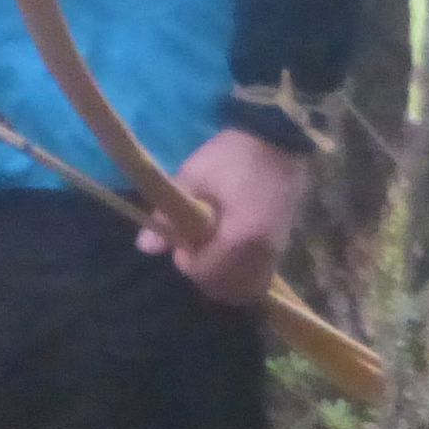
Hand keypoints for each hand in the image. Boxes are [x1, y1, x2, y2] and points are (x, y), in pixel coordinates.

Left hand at [145, 127, 311, 312]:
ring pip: (247, 288)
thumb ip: (169, 215)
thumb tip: (145, 247)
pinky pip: (261, 277)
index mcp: (241, 237)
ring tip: (210, 250)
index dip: (186, 261)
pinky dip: (242, 275)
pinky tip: (228, 254)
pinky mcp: (283, 246)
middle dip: (204, 274)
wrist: (276, 139)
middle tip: (193, 247)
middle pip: (228, 289)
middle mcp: (263, 253)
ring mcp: (277, 251)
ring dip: (224, 279)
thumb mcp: (192, 178)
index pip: (206, 272)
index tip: (180, 242)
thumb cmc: (231, 156)